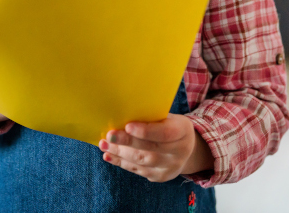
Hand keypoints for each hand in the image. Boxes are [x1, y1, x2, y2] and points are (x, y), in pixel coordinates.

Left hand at [98, 114, 212, 182]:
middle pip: (151, 148)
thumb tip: (122, 112)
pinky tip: (108, 155)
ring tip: (103, 145)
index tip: (127, 126)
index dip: (146, 131)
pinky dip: (121, 162)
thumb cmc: (169, 125)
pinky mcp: (159, 176)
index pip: (165, 133)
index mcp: (182, 132)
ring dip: (119, 153)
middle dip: (127, 142)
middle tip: (109, 136)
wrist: (185, 149)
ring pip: (142, 161)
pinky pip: (138, 170)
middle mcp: (179, 152)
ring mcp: (170, 167)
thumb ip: (151, 116)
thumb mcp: (167, 117)